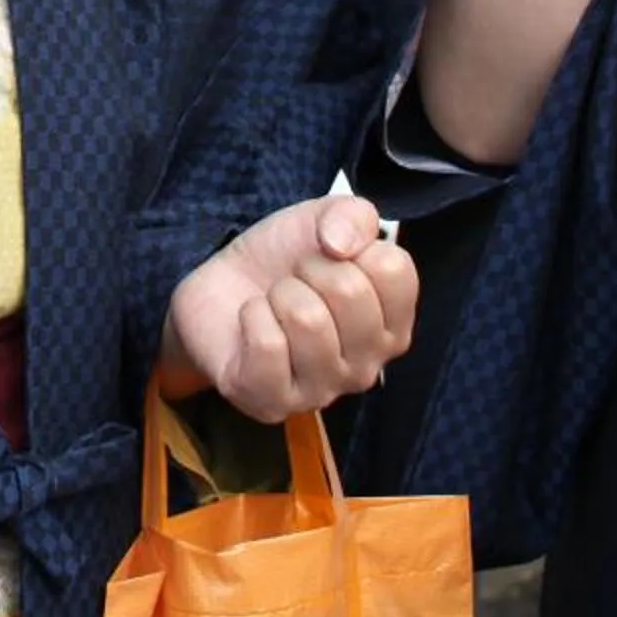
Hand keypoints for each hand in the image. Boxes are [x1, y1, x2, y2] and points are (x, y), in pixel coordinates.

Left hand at [160, 195, 417, 420]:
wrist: (222, 285)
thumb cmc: (284, 261)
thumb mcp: (324, 220)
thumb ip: (353, 215)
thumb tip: (343, 245)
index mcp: (392, 326)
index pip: (394, 271)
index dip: (351, 247)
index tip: (331, 257)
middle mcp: (367, 367)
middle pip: (349, 292)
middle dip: (309, 269)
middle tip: (295, 280)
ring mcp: (322, 391)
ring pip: (307, 319)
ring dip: (278, 295)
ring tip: (274, 303)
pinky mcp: (272, 401)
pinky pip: (268, 345)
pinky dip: (251, 317)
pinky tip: (252, 323)